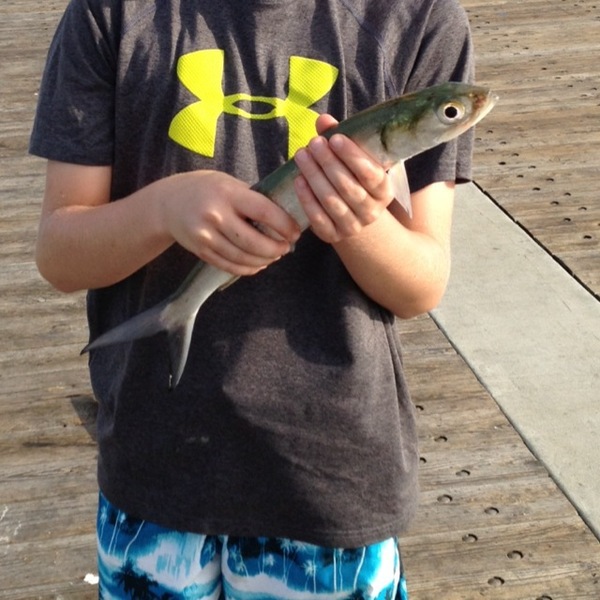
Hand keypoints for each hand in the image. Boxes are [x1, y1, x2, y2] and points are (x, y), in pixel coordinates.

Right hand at [160, 170, 300, 275]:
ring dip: (264, 260)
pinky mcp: (201, 251)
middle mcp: (215, 215)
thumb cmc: (206, 189)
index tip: (296, 232)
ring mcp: (206, 236)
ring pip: (243, 258)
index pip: (264, 212)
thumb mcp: (229, 184)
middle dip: (276, 248)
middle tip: (286, 247)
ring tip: (274, 255)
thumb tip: (285, 217)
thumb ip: (253, 199)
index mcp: (228, 194)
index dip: (285, 225)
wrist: (168, 203)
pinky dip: (248, 268)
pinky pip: (230, 266)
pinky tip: (258, 264)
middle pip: (254, 242)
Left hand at [293, 114, 393, 243]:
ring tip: (301, 156)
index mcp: (384, 190)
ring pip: (332, 201)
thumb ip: (340, 139)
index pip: (371, 174)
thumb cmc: (353, 179)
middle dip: (328, 163)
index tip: (334, 138)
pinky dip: (307, 199)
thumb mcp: (354, 159)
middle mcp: (371, 212)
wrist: (352, 215)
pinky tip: (298, 180)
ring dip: (314, 177)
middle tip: (313, 143)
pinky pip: (319, 219)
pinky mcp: (333, 236)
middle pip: (349, 187)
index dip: (352, 156)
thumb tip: (323, 121)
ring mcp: (352, 227)